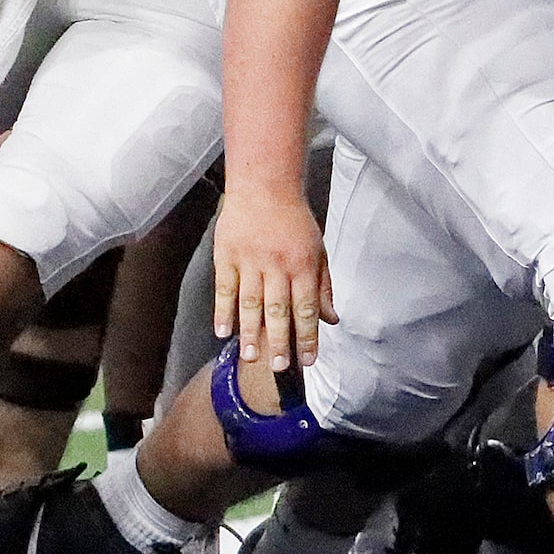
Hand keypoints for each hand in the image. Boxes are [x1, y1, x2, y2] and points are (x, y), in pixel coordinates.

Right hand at [212, 186, 337, 374]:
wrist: (264, 186)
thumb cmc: (294, 220)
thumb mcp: (318, 250)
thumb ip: (324, 286)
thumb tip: (331, 319)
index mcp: (302, 265)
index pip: (306, 307)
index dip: (307, 336)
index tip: (307, 360)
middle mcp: (277, 265)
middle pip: (278, 309)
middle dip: (280, 341)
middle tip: (279, 367)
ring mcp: (249, 261)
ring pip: (250, 302)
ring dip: (250, 332)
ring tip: (249, 356)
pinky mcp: (227, 255)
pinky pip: (224, 288)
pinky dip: (222, 311)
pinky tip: (222, 331)